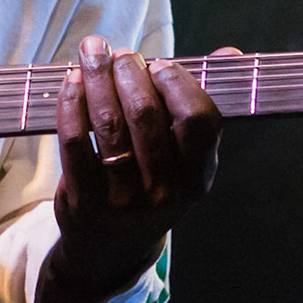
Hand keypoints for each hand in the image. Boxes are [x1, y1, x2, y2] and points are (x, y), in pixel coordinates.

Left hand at [38, 35, 228, 302]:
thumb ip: (201, 103)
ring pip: (109, 123)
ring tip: (93, 53)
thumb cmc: (152, 185)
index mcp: (198, 177)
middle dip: (129, 72)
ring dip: (98, 78)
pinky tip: (71, 83)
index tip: (159, 65)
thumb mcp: (184, 159)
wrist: (112, 249)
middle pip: (147, 115)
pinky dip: (71, 104)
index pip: (198, 120)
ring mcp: (123, 198)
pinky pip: (75, 141)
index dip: (178, 84)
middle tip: (119, 54)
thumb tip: (231, 53)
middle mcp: (164, 190)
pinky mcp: (85, 200)